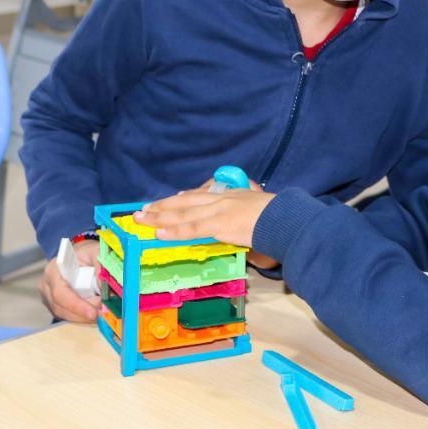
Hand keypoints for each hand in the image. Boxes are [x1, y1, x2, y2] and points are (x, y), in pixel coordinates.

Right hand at [38, 240, 100, 322]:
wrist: (79, 257)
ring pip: (66, 315)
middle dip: (84, 312)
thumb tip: (105, 287)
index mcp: (53, 270)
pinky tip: (96, 313)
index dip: (76, 305)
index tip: (93, 313)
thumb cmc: (86, 253)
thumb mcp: (95, 252)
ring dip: (85, 317)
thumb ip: (101, 265)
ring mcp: (49, 298)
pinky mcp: (56, 306)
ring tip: (102, 312)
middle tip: (104, 311)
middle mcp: (47, 286)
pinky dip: (83, 317)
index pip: (60, 292)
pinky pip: (69, 316)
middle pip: (62, 307)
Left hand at [133, 187, 274, 247]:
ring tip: (141, 219)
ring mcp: (218, 211)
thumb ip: (247, 215)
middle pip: (185, 202)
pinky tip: (159, 233)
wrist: (286, 219)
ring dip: (159, 217)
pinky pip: (191, 229)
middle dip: (162, 206)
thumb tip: (243, 230)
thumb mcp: (261, 208)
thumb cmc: (279, 217)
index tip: (169, 200)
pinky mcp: (219, 224)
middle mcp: (221, 199)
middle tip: (144, 210)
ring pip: (182, 214)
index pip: (201, 196)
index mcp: (232, 195)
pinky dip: (173, 231)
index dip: (182, 199)